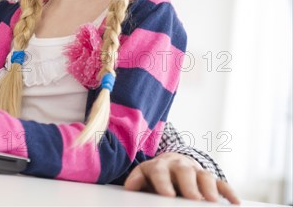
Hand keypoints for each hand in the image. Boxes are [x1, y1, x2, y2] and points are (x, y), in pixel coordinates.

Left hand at [124, 152, 239, 204]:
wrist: (171, 162)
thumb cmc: (156, 175)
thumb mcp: (144, 175)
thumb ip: (137, 180)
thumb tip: (129, 187)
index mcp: (160, 166)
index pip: (160, 173)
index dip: (163, 183)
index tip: (167, 195)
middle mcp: (179, 166)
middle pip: (185, 172)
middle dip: (189, 186)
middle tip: (193, 199)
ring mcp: (196, 171)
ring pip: (204, 176)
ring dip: (209, 188)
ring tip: (212, 202)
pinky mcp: (210, 178)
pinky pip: (221, 183)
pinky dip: (228, 192)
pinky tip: (234, 202)